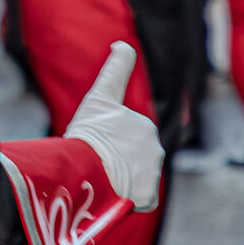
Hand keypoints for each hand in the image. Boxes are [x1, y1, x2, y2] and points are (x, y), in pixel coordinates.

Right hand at [60, 41, 164, 211]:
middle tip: (92, 164)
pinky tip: (107, 196)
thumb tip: (123, 43)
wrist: (89, 172)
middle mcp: (154, 148)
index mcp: (144, 126)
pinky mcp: (148, 198)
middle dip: (114, 163)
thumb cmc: (90, 133)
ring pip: (133, 180)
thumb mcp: (100, 96)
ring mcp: (152, 175)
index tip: (99, 147)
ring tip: (97, 181)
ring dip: (118, 182)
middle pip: (131, 159)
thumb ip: (116, 68)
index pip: (129, 137)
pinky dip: (123, 201)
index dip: (111, 141)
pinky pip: (136, 201)